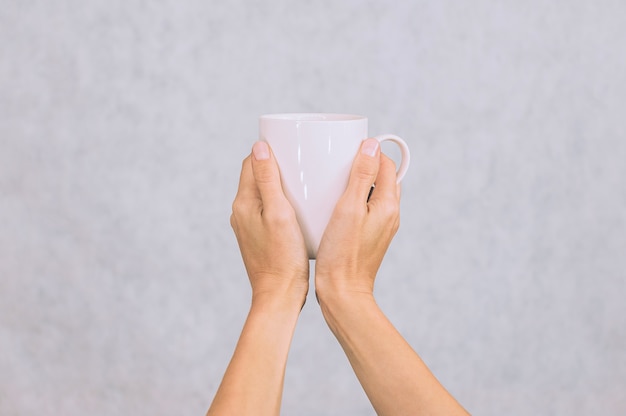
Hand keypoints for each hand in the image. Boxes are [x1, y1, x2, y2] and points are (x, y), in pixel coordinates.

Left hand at [230, 141, 308, 305]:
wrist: (279, 297)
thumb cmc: (283, 258)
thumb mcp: (279, 214)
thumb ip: (268, 180)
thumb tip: (259, 146)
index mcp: (244, 203)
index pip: (251, 163)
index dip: (268, 150)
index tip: (291, 144)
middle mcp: (241, 212)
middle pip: (257, 176)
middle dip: (276, 164)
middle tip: (302, 159)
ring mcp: (249, 226)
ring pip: (263, 193)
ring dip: (280, 183)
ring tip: (304, 180)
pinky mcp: (259, 237)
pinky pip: (268, 210)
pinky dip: (282, 201)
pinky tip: (300, 206)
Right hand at [315, 138, 400, 299]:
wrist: (342, 293)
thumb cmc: (342, 254)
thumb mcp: (348, 208)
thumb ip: (362, 176)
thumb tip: (371, 146)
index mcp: (388, 205)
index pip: (387, 165)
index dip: (370, 151)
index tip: (347, 147)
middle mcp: (389, 215)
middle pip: (381, 178)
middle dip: (363, 165)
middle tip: (338, 160)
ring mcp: (379, 227)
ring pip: (371, 194)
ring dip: (356, 183)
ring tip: (333, 180)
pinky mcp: (367, 237)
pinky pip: (363, 209)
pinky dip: (351, 201)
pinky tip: (331, 205)